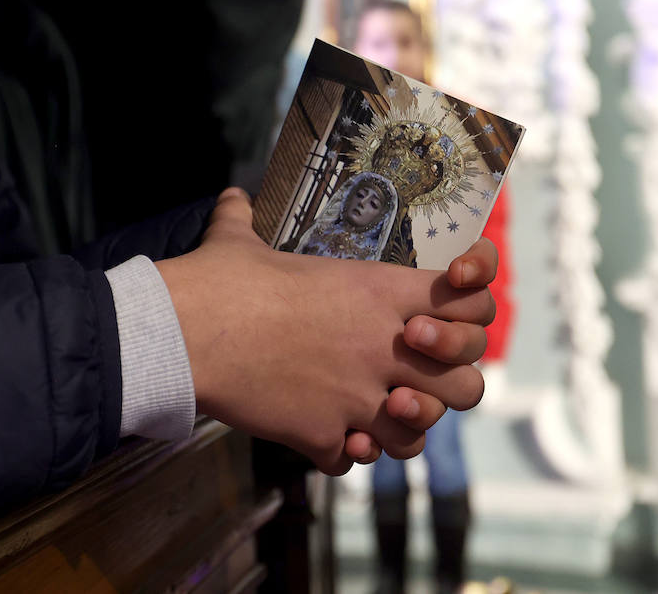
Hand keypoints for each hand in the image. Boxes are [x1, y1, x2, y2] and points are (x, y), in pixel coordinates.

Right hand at [157, 189, 493, 474]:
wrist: (186, 333)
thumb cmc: (219, 282)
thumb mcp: (241, 240)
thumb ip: (246, 219)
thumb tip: (232, 197)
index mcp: (377, 290)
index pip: (472, 303)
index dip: (471, 312)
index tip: (443, 315)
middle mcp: (381, 346)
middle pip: (467, 387)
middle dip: (446, 389)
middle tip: (410, 379)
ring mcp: (356, 397)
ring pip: (418, 437)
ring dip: (396, 430)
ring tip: (369, 416)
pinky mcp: (322, 433)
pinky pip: (352, 460)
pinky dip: (340, 452)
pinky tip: (320, 433)